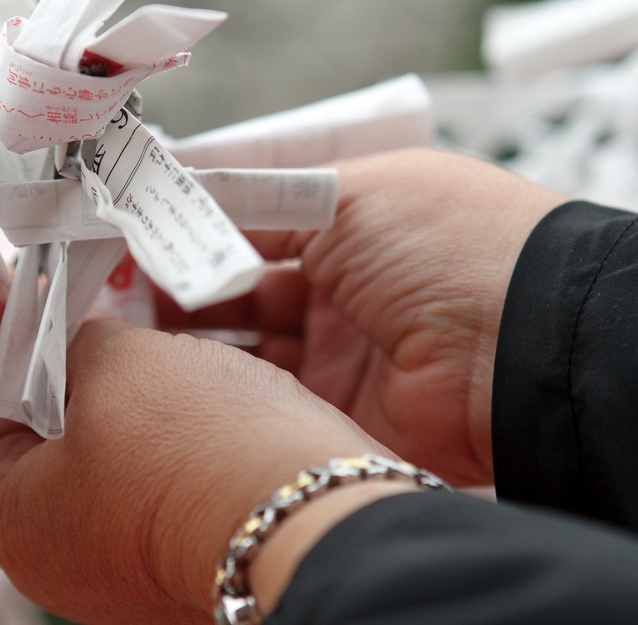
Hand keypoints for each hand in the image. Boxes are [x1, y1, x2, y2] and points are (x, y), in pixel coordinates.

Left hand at [0, 285, 386, 624]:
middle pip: (25, 446)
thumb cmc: (198, 444)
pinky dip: (143, 431)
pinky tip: (172, 382)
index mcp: (18, 522)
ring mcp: (124, 563)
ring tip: (122, 333)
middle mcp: (61, 558)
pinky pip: (141, 481)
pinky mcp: (180, 552)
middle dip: (40, 369)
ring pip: (91, 462)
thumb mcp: (118, 364)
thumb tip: (75, 340)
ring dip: (100, 396)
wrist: (317, 517)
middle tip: (60, 306)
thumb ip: (75, 342)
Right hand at [160, 148, 566, 486]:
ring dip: (188, 342)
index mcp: (351, 225)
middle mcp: (343, 292)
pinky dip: (219, 388)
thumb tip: (183, 197)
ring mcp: (340, 357)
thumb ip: (257, 204)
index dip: (191, 233)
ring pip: (243, 349)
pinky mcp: (336, 415)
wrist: (526, 346)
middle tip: (110, 293)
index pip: (251, 227)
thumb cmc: (448, 243)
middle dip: (178, 290)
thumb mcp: (346, 197)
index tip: (129, 241)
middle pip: (240, 291)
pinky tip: (170, 373)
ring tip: (125, 332)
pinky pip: (264, 400)